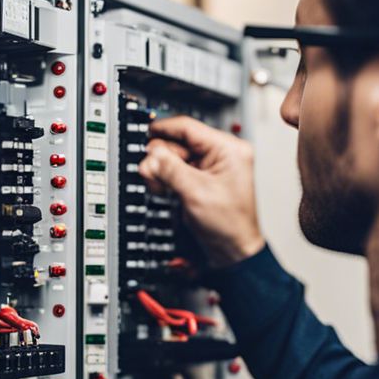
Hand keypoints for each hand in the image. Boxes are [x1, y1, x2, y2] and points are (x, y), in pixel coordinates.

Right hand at [139, 116, 264, 267]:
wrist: (233, 250)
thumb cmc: (229, 224)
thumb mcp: (196, 193)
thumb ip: (171, 170)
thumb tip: (151, 156)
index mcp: (228, 149)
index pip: (189, 128)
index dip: (164, 130)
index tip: (145, 132)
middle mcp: (221, 154)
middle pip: (178, 143)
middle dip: (161, 158)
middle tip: (150, 172)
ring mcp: (211, 167)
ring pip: (174, 157)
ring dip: (161, 170)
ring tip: (158, 186)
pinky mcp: (201, 179)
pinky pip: (176, 170)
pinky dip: (166, 178)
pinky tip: (163, 188)